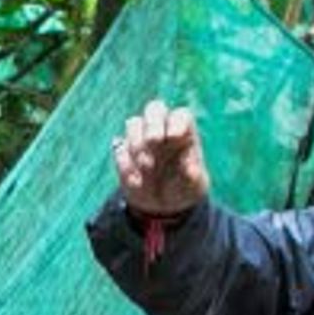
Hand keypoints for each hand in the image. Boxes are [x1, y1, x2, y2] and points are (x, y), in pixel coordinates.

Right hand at [114, 99, 207, 218]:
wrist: (163, 206)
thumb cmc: (184, 188)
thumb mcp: (193, 186)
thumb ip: (192, 175)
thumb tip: (190, 168)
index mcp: (184, 132)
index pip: (180, 115)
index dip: (176, 121)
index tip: (174, 136)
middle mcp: (162, 130)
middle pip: (154, 108)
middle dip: (153, 122)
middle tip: (153, 140)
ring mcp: (141, 138)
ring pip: (133, 123)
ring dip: (138, 143)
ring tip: (147, 168)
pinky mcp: (124, 151)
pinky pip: (120, 149)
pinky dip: (127, 164)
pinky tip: (137, 181)